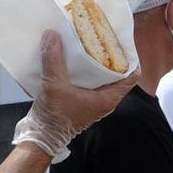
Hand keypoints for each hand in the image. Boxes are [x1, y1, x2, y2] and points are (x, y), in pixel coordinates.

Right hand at [11, 30, 131, 160]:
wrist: (42, 137)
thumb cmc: (54, 117)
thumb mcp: (54, 85)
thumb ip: (53, 59)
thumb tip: (52, 35)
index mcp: (107, 99)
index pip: (131, 76)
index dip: (130, 58)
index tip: (122, 41)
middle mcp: (104, 100)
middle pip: (116, 73)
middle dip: (110, 55)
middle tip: (103, 36)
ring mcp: (93, 101)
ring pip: (102, 76)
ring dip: (96, 61)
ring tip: (88, 42)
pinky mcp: (82, 100)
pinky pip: (89, 81)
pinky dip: (85, 69)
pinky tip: (75, 57)